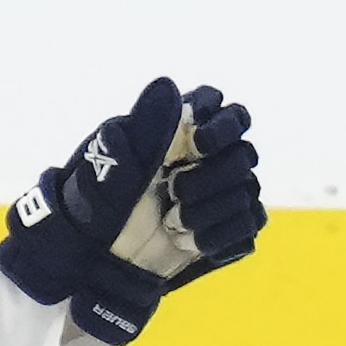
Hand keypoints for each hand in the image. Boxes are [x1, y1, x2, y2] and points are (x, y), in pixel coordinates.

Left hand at [0, 81, 261, 345]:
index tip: (200, 145)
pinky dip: (220, 237)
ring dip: (210, 212)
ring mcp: (220, 198)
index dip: (224, 126)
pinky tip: (188, 241)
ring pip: (247, 194)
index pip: (229, 113)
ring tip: (173, 223)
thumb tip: (167, 85)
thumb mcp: (115, 162)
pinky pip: (248, 228)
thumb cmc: (98, 205)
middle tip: (174, 193)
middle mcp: (207, 162)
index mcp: (182, 135)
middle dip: (212, 179)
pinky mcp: (226, 232)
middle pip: (244, 155)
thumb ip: (145, 126)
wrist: (98, 260)